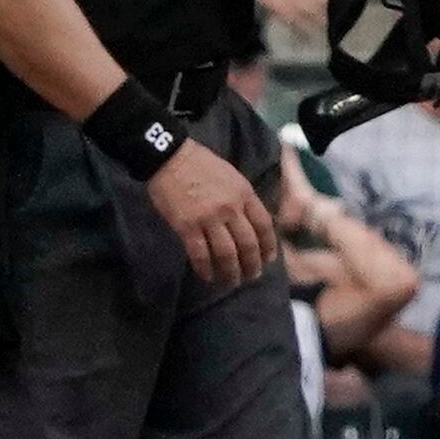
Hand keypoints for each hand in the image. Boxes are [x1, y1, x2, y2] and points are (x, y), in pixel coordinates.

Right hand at [149, 137, 278, 289]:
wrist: (170, 157)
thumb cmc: (202, 165)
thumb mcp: (233, 177)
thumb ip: (243, 200)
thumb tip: (250, 223)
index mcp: (245, 194)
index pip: (264, 225)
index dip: (269, 245)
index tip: (269, 259)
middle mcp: (231, 208)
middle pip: (248, 243)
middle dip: (252, 264)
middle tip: (251, 276)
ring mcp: (208, 218)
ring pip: (227, 253)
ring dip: (231, 271)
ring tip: (231, 282)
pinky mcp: (186, 226)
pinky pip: (200, 254)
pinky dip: (205, 268)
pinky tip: (208, 276)